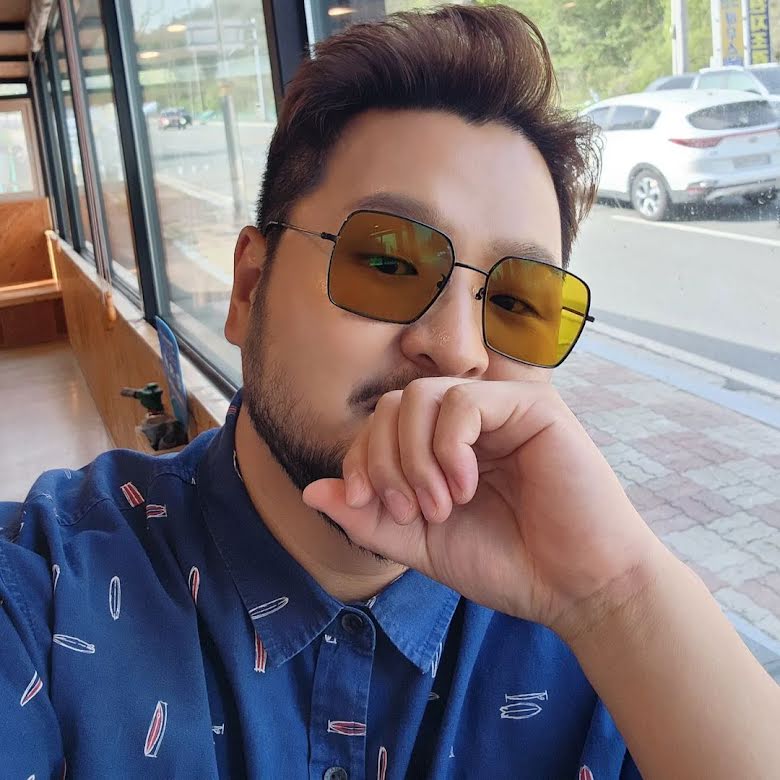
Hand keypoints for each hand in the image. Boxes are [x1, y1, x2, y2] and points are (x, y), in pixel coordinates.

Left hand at [302, 378, 661, 638]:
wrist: (576, 587)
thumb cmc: (506, 564)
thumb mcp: (420, 543)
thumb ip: (368, 518)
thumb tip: (311, 490)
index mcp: (441, 448)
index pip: (380, 426)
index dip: (361, 460)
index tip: (369, 506)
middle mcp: (467, 422)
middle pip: (393, 405)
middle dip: (383, 460)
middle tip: (407, 511)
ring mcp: (498, 409)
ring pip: (420, 396)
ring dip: (414, 458)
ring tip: (440, 505)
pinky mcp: (530, 407)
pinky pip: (462, 402)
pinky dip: (449, 447)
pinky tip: (465, 487)